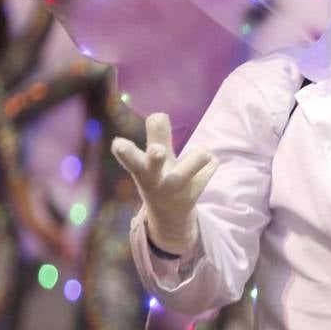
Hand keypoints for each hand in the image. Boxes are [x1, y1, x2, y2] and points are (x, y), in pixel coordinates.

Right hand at [110, 113, 217, 255]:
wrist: (168, 215)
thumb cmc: (157, 176)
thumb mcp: (154, 157)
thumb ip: (157, 135)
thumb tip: (158, 114)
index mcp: (140, 167)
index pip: (129, 157)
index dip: (124, 150)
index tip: (118, 144)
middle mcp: (155, 179)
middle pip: (154, 164)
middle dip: (155, 156)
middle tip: (157, 151)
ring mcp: (175, 188)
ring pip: (197, 157)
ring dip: (200, 154)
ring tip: (200, 156)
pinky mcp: (194, 194)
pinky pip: (212, 164)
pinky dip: (209, 165)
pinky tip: (200, 175)